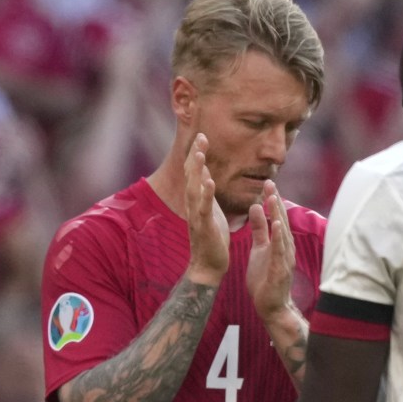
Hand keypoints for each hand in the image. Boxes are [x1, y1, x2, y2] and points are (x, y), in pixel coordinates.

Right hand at [185, 133, 229, 283]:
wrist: (208, 265)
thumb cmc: (211, 238)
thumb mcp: (210, 209)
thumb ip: (205, 190)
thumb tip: (204, 170)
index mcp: (197, 200)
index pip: (195, 172)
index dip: (197, 154)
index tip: (202, 136)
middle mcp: (193, 205)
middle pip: (191, 176)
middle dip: (195, 156)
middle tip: (201, 136)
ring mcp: (196, 216)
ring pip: (194, 189)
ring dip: (196, 172)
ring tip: (199, 154)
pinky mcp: (204, 227)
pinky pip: (204, 209)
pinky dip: (205, 195)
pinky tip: (209, 182)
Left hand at [246, 180, 296, 319]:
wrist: (270, 306)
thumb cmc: (265, 278)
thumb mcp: (259, 249)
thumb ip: (259, 229)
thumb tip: (254, 207)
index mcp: (279, 242)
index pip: (276, 217)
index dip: (272, 200)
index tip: (267, 183)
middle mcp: (285, 248)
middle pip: (281, 220)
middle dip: (276, 202)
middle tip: (270, 182)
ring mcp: (285, 259)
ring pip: (282, 233)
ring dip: (278, 215)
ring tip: (273, 198)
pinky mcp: (281, 270)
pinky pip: (280, 251)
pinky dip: (279, 237)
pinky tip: (277, 225)